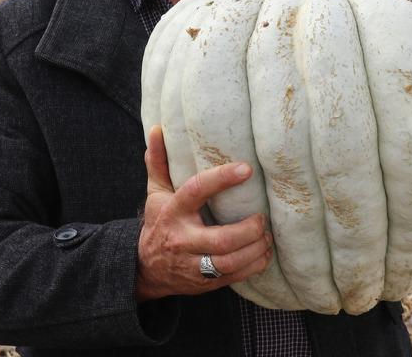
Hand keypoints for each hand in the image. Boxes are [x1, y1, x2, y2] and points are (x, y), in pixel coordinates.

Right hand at [135, 125, 273, 301]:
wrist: (145, 269)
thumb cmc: (158, 223)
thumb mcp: (156, 193)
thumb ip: (159, 162)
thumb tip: (158, 129)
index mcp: (173, 212)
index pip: (196, 191)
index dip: (222, 179)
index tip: (246, 168)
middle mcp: (182, 239)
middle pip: (221, 239)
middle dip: (248, 229)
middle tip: (262, 217)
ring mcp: (192, 264)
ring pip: (229, 262)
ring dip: (254, 249)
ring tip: (266, 236)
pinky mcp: (203, 283)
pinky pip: (233, 277)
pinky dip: (253, 266)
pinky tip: (263, 253)